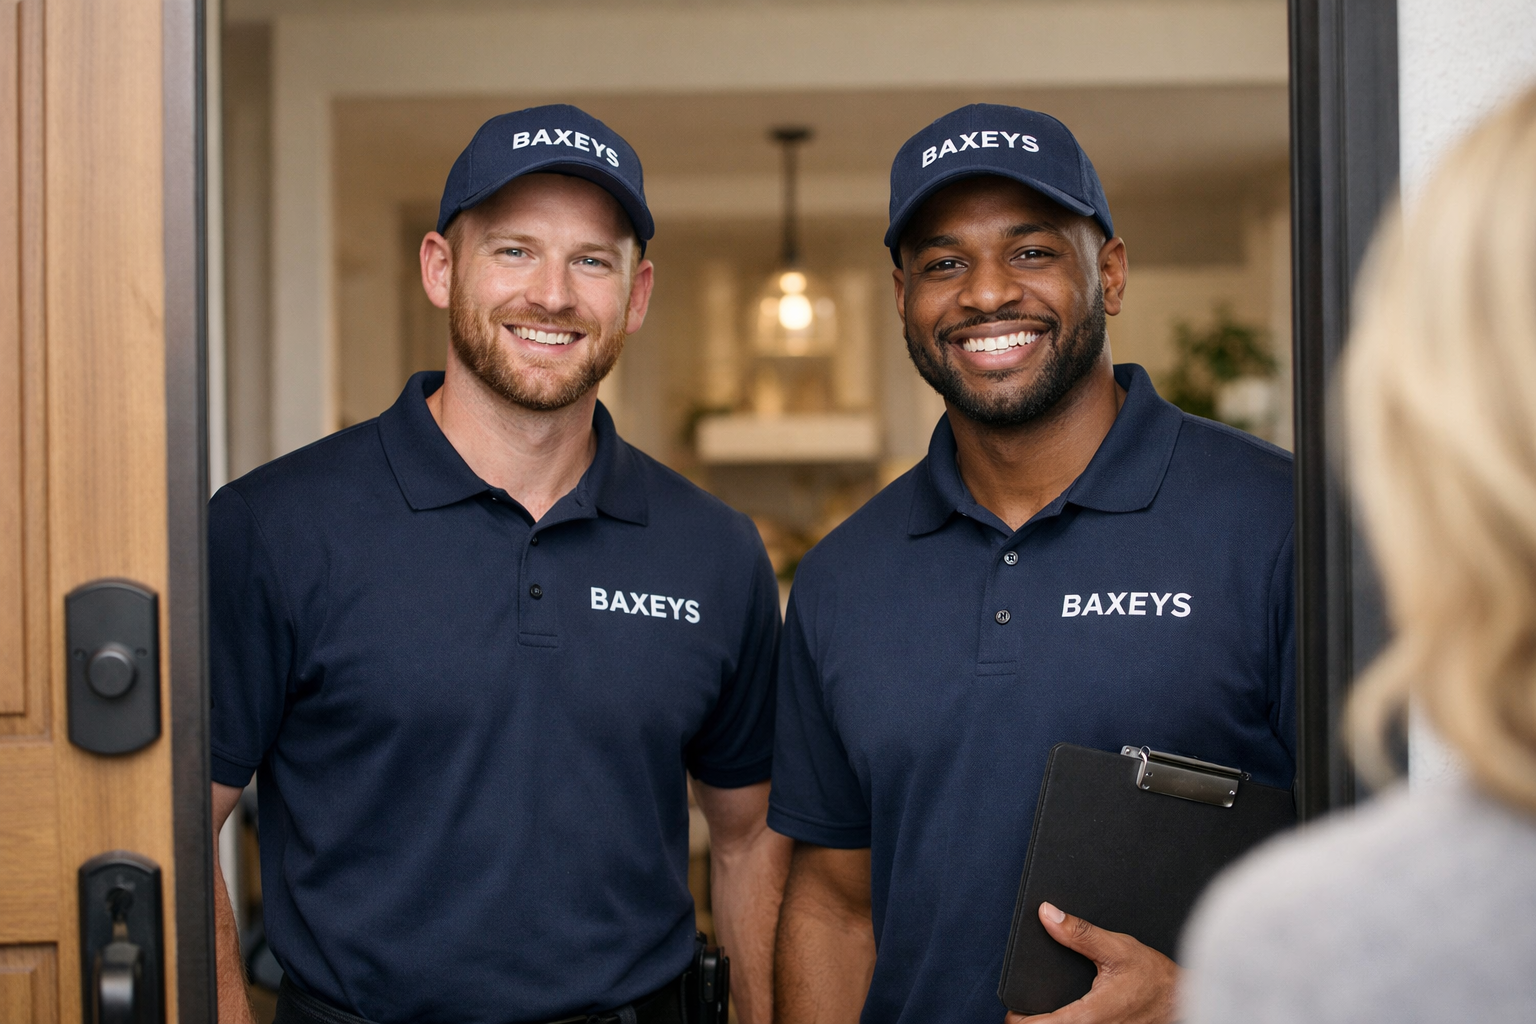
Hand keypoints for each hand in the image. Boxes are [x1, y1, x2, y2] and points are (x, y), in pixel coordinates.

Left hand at [1004, 902, 1178, 1023]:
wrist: (1184, 999)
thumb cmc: (1156, 979)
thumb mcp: (1117, 949)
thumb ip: (1079, 933)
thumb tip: (1048, 915)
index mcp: (1088, 1017)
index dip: (1017, 1017)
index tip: (1013, 1005)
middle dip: (1033, 1021)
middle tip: (1027, 1005)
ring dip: (1053, 1022)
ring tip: (1046, 1009)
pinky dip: (1069, 1023)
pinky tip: (1070, 1013)